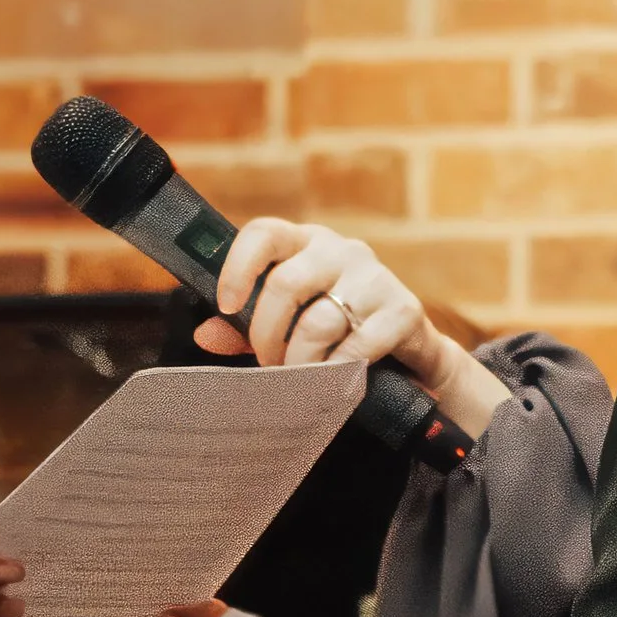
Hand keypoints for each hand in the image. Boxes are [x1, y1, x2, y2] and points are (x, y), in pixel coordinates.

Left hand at [193, 218, 507, 435]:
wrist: (412, 355)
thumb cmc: (339, 333)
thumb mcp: (288, 327)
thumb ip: (244, 329)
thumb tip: (204, 335)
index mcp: (307, 243)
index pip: (265, 233)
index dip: (238, 267)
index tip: (225, 306)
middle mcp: (341, 250)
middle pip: (286, 283)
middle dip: (266, 334)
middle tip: (267, 362)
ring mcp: (375, 277)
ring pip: (318, 322)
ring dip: (298, 362)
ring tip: (297, 379)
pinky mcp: (403, 310)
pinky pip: (356, 346)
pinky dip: (336, 372)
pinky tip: (332, 383)